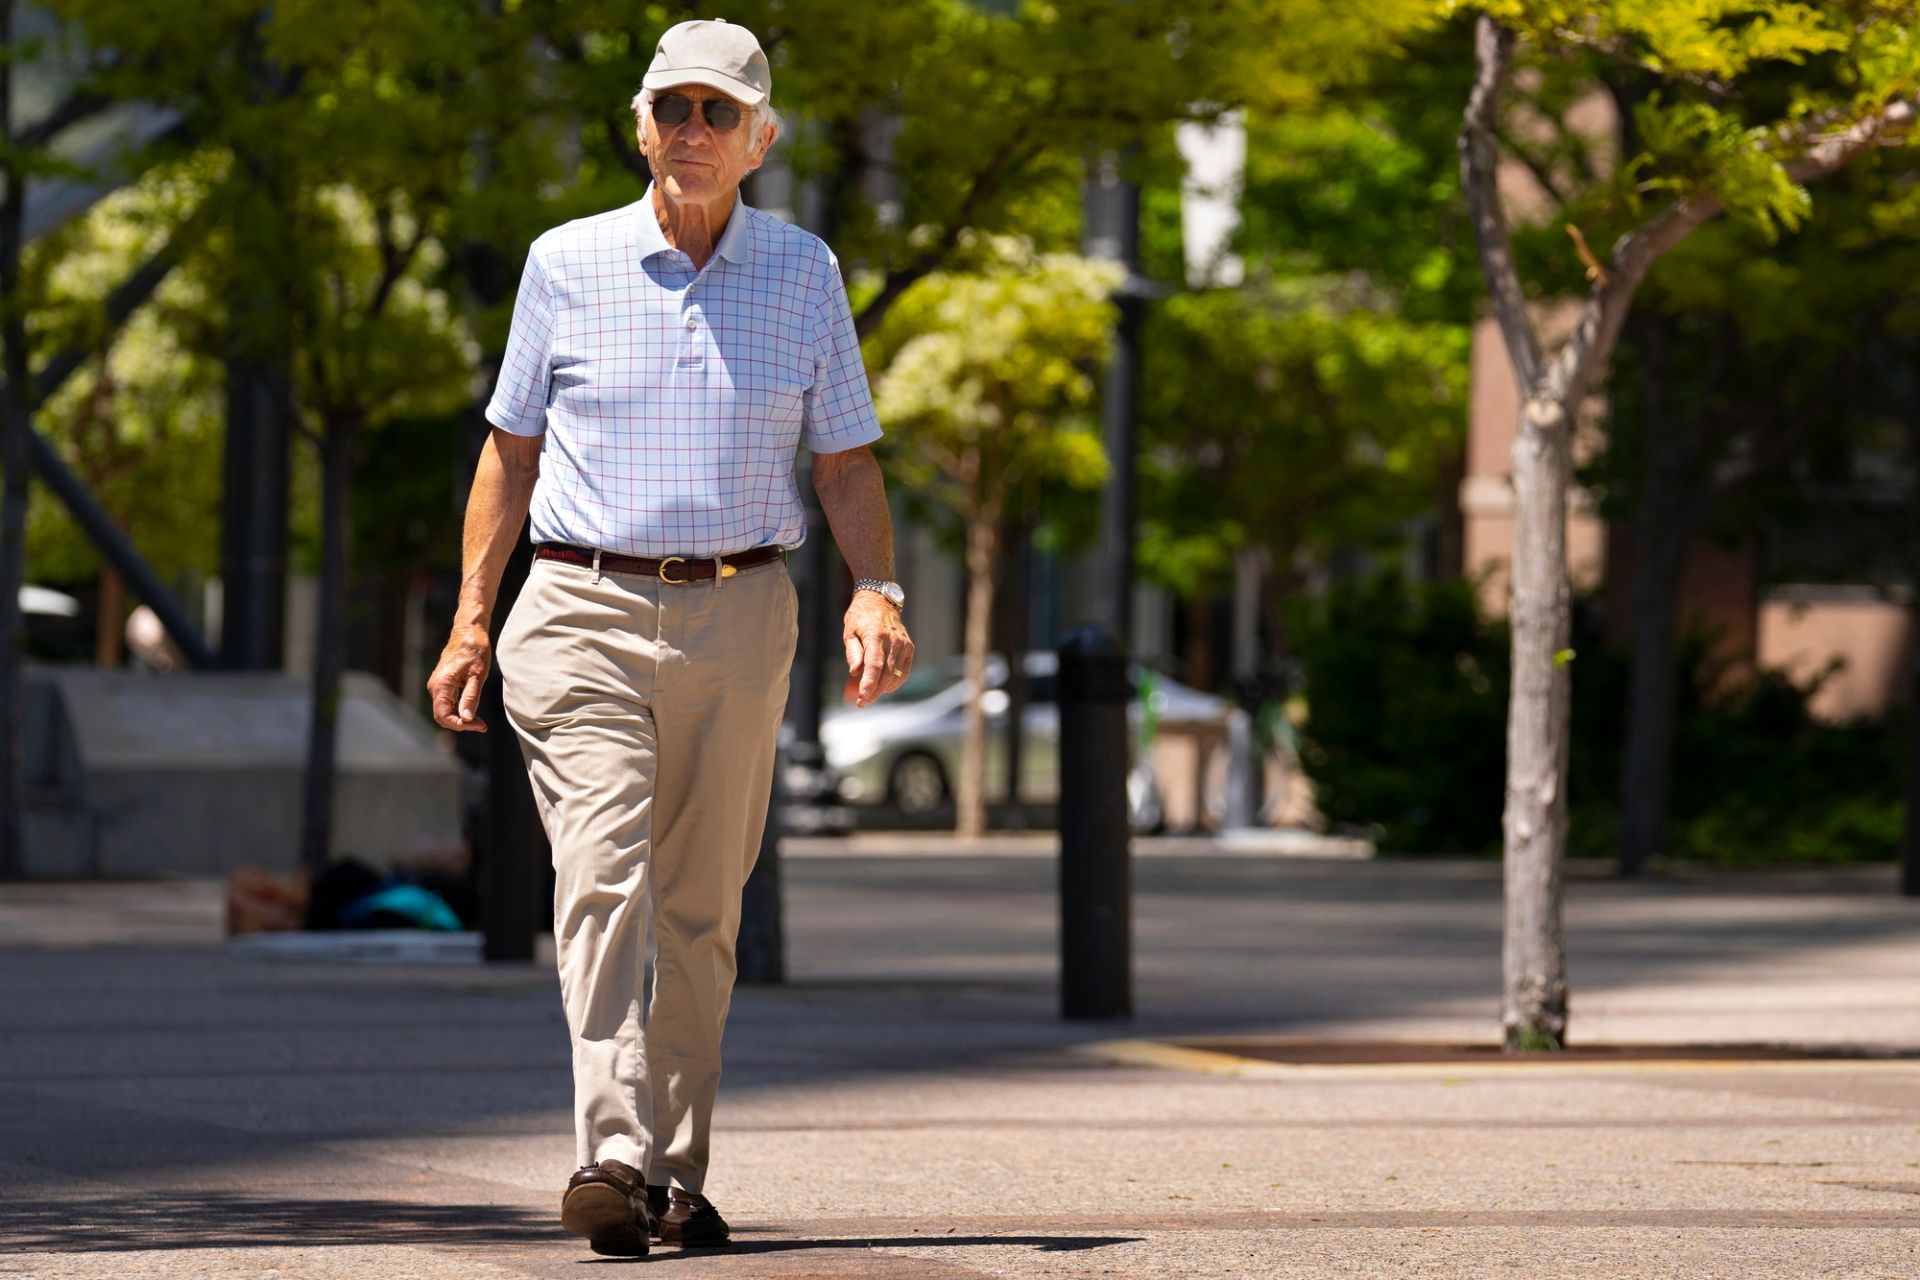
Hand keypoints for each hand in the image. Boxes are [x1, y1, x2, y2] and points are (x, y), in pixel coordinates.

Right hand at [428, 625, 492, 731]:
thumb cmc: (474, 650)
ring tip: (480, 722)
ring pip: (445, 710)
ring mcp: (438, 685)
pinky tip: (472, 712)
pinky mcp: (443, 683)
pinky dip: (459, 710)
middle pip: (442, 716)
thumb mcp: (477, 675)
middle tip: (481, 726)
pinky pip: (447, 703)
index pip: (443, 715)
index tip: (478, 725)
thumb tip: (467, 718)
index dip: (460, 725)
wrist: (468, 632)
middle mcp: (435, 686)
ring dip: (461, 718)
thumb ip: (471, 697)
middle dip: (461, 724)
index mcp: (441, 685)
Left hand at [842, 593, 913, 708]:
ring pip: (896, 675)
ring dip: (884, 689)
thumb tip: (855, 673)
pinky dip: (895, 683)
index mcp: (876, 635)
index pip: (874, 666)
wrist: (880, 600)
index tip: (862, 699)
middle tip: (862, 702)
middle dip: (874, 692)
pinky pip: (904, 671)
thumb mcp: (849, 631)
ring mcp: (903, 644)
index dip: (869, 685)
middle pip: (886, 674)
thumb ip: (853, 653)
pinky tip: (884, 687)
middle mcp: (893, 640)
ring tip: (871, 695)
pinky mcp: (909, 647)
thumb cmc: (860, 617)